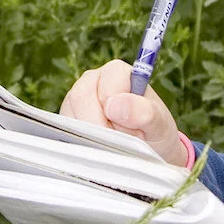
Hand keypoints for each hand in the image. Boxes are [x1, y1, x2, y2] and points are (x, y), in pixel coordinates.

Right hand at [59, 59, 187, 166]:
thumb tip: (114, 105)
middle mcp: (91, 81)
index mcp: (115, 73)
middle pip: (81, 98)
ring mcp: (76, 100)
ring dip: (91, 138)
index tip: (130, 130)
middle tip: (119, 143)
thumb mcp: (159, 123)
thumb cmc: (155, 131)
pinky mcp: (66, 119)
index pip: (105, 88)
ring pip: (70, 116)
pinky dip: (81, 145)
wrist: (149, 151)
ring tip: (113, 146)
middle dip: (100, 127)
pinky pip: (64, 131)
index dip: (115, 113)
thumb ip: (144, 111)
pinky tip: (99, 149)